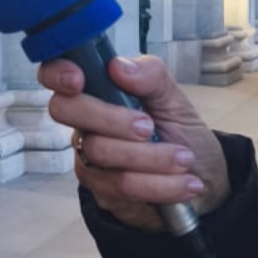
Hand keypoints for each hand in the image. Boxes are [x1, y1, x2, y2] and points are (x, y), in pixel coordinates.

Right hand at [38, 55, 229, 233]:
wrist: (202, 176)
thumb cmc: (179, 130)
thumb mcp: (173, 97)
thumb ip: (150, 75)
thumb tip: (118, 67)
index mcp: (98, 90)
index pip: (56, 73)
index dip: (57, 73)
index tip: (78, 80)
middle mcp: (85, 123)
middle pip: (67, 111)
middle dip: (110, 118)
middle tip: (149, 127)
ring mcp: (88, 158)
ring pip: (99, 151)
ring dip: (151, 156)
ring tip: (184, 159)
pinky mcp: (101, 191)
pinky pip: (121, 186)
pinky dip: (159, 184)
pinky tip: (185, 184)